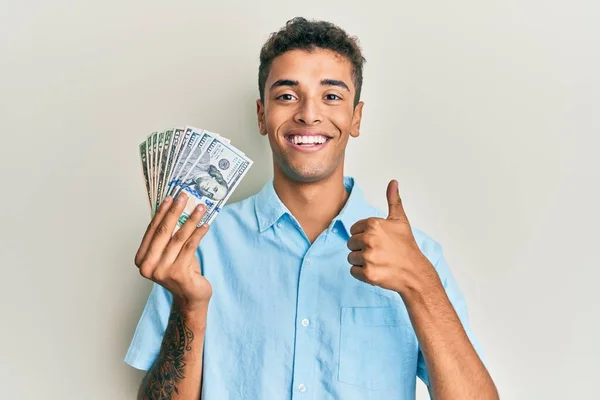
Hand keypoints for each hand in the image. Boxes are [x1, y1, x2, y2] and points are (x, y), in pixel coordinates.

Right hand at [134, 193, 211, 312]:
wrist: (191, 297)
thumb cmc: (181, 272)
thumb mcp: (170, 253)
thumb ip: (168, 236)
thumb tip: (175, 208)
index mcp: (142, 260)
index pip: (151, 230)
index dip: (161, 212)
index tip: (170, 198)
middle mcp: (148, 267)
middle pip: (163, 232)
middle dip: (175, 211)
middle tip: (184, 196)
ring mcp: (163, 271)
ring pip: (178, 238)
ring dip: (191, 220)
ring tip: (200, 208)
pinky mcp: (179, 273)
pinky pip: (190, 246)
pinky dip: (199, 233)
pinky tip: (205, 225)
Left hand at [347, 180, 435, 294]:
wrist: (415, 272)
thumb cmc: (406, 247)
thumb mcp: (400, 221)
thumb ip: (393, 200)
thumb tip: (393, 182)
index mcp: (373, 224)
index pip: (354, 229)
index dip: (364, 236)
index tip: (378, 241)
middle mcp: (369, 239)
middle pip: (351, 243)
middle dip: (362, 249)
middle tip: (379, 252)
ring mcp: (368, 257)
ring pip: (351, 257)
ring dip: (362, 261)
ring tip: (378, 261)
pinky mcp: (367, 273)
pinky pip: (353, 271)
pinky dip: (362, 274)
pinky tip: (376, 270)